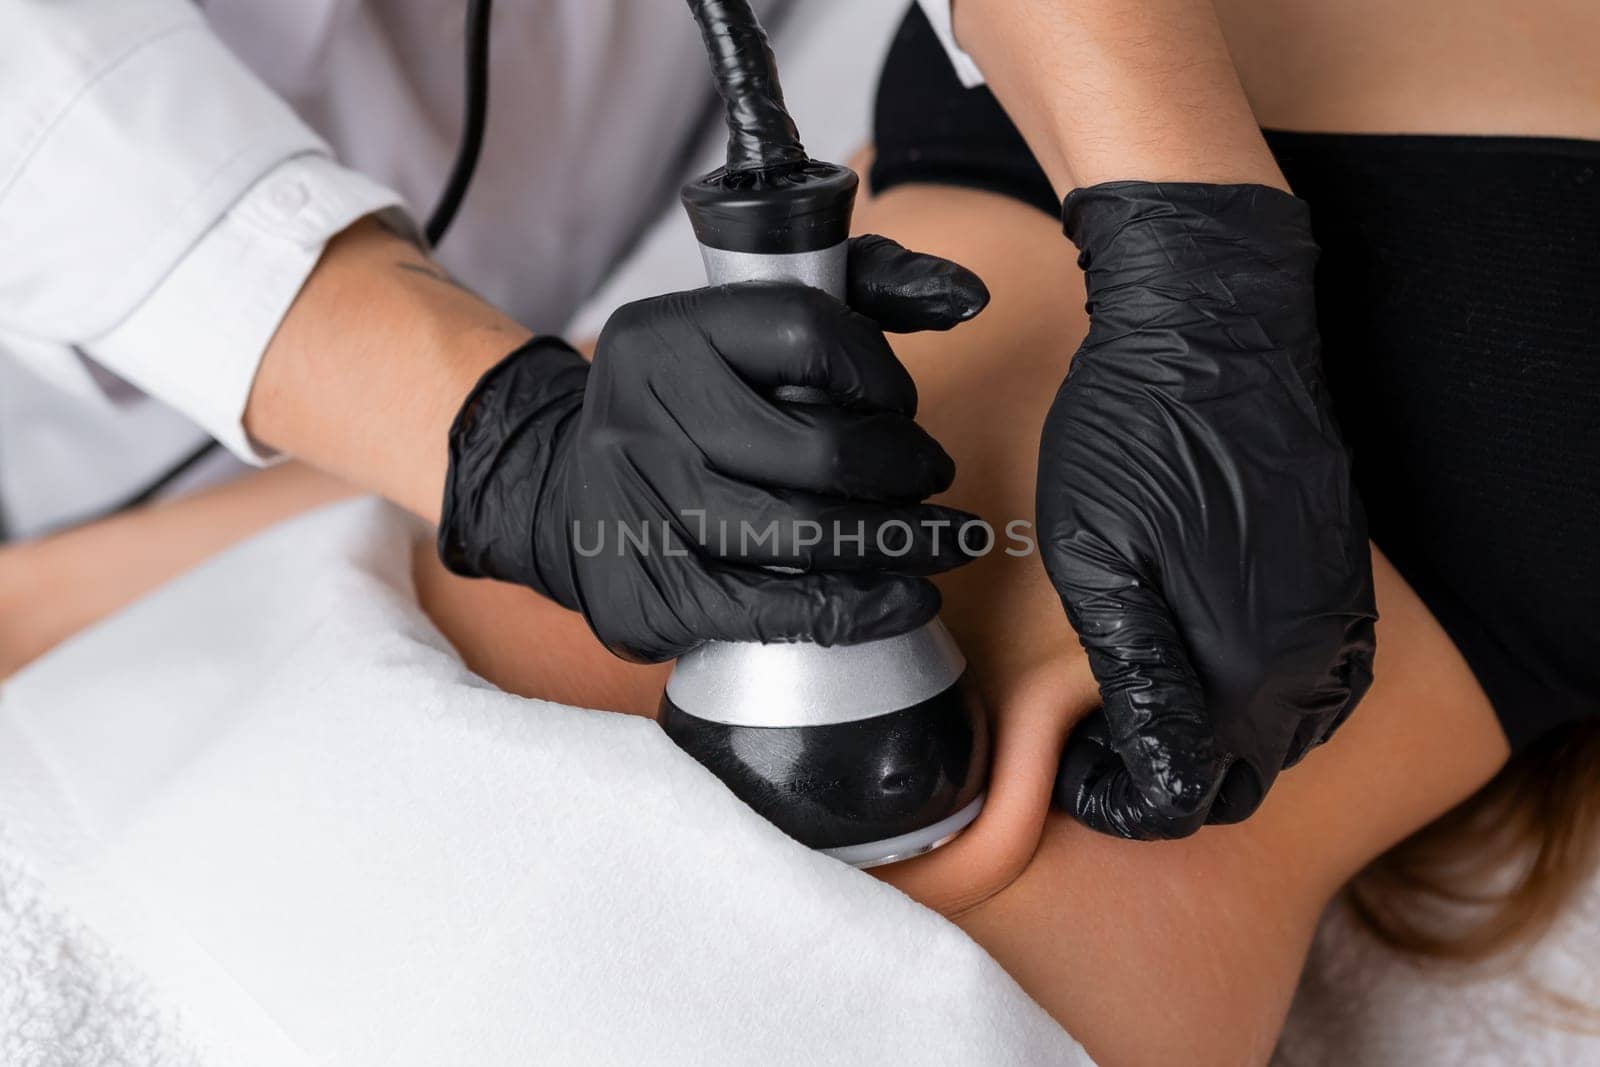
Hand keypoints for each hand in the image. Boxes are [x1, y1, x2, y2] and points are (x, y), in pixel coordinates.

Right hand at [439, 235, 990, 662]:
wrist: (565, 495)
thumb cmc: (690, 405)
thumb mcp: (750, 324)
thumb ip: (862, 289)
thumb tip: (965, 297)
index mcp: (667, 334)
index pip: (807, 331)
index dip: (878, 373)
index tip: (900, 405)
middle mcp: (639, 415)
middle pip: (816, 449)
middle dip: (905, 469)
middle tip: (935, 478)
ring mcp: (634, 511)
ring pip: (801, 538)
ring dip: (898, 546)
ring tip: (944, 543)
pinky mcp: (643, 594)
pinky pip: (773, 613)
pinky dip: (856, 612)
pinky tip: (905, 600)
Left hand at [1039, 182, 1376, 838]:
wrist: (1216, 324)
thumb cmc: (1136, 437)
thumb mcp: (1099, 563)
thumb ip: (1137, 685)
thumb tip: (1157, 785)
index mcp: (1242, 673)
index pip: (1183, 802)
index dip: (1117, 800)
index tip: (1069, 765)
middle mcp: (1310, 665)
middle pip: (1237, 780)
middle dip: (1163, 777)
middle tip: (1093, 733)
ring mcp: (1338, 623)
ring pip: (1276, 737)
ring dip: (1209, 740)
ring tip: (1136, 691)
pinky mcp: (1343, 585)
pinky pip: (1308, 684)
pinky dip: (1252, 695)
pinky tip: (1196, 652)